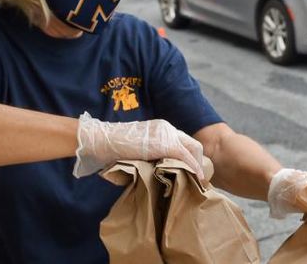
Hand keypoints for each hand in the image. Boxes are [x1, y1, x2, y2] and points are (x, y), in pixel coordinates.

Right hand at [72, 113, 205, 177]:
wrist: (104, 140)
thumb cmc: (114, 146)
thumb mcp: (136, 148)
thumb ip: (149, 153)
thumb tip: (156, 167)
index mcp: (161, 128)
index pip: (183, 140)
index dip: (190, 155)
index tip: (193, 168)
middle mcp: (167, 128)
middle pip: (192, 143)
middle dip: (199, 159)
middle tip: (201, 175)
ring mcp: (167, 135)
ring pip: (192, 149)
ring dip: (198, 164)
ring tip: (201, 179)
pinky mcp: (166, 144)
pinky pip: (186, 156)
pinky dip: (194, 166)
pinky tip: (198, 177)